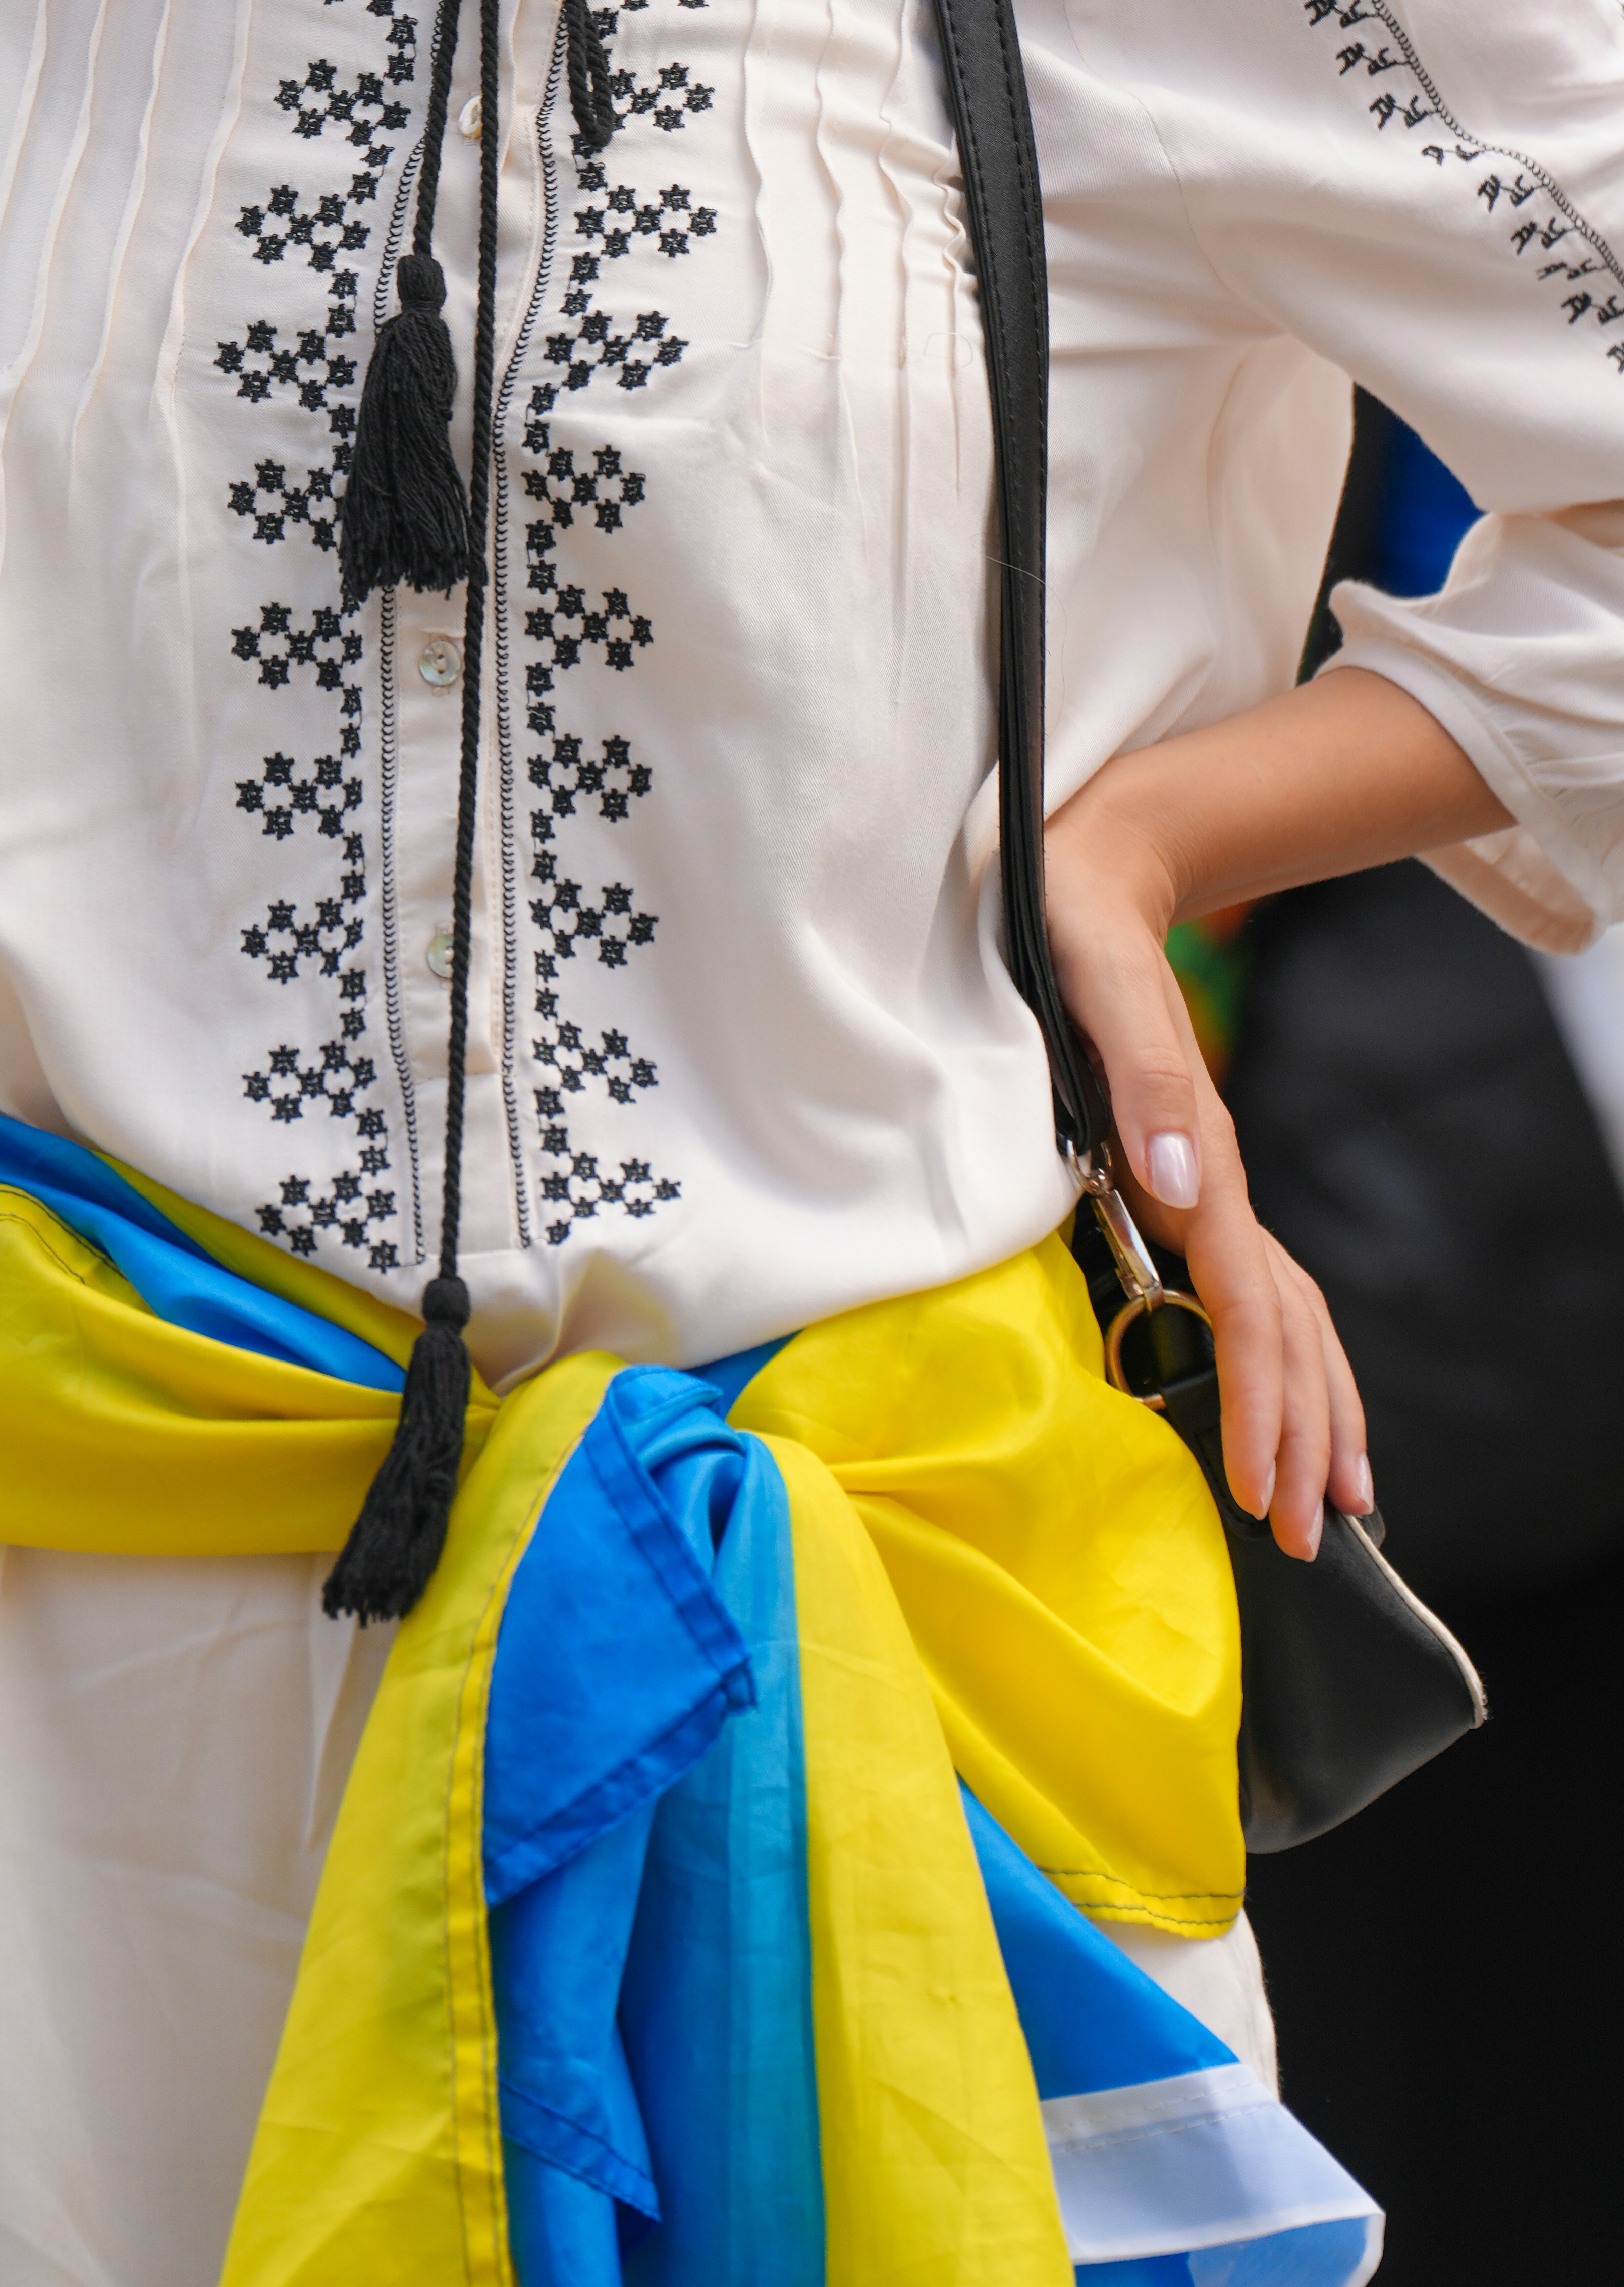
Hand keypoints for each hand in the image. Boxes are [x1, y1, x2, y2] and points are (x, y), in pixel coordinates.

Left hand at [1041, 777, 1369, 1560]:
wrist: (1090, 866)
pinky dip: (1285, 1357)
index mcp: (1191, 1150)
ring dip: (1314, 1410)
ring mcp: (1206, 1175)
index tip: (1262, 1487)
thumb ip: (1139, 1077)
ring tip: (1341, 1505)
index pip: (1241, 1301)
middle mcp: (1210, 1173)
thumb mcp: (1091, 978)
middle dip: (1302, 1438)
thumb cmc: (1069, 920)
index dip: (1254, 1399)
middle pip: (1282, 1328)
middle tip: (1310, 1543)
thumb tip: (1177, 1178)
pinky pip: (1258, 1288)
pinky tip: (1288, 1403)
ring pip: (1287, 1316)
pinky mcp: (1187, 1170)